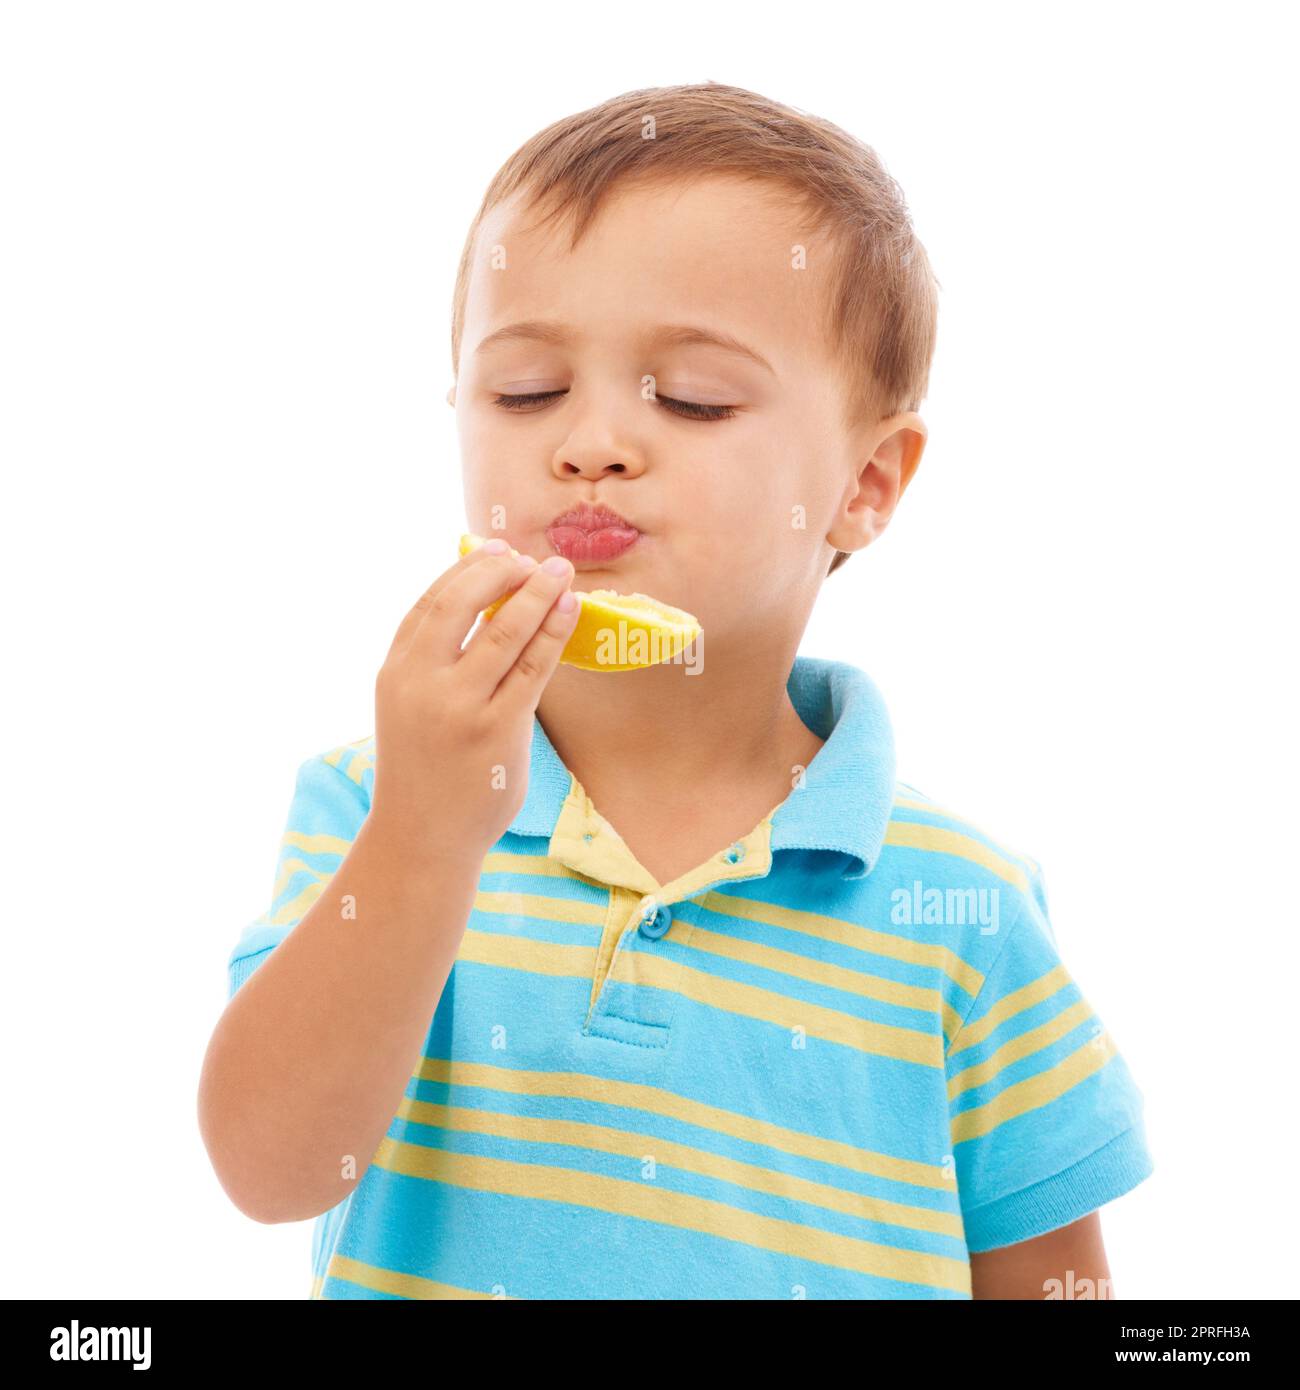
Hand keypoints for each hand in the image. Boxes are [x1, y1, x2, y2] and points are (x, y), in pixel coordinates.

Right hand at [369, 542, 578, 859]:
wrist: (422, 836)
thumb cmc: (422, 769)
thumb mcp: (406, 707)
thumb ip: (432, 662)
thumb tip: (486, 606)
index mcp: (395, 672)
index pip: (430, 603)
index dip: (466, 569)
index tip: (495, 548)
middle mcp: (422, 683)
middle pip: (463, 604)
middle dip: (502, 571)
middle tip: (533, 558)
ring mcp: (460, 706)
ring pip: (506, 631)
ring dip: (538, 593)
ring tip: (561, 572)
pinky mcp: (499, 729)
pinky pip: (534, 668)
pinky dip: (554, 631)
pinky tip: (570, 609)